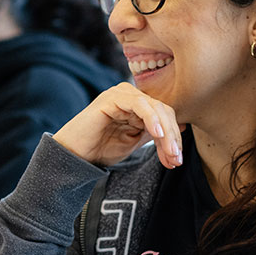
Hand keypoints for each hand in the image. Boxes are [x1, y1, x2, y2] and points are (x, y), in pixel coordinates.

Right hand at [53, 82, 184, 168]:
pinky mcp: (113, 97)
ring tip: (170, 153)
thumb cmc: (101, 149)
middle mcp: (131, 95)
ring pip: (155, 108)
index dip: (174, 137)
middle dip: (173, 137)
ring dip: (166, 133)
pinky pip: (140, 105)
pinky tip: (158, 135)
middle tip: (176, 159)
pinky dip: (152, 120)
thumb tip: (181, 129)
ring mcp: (122, 94)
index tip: (176, 160)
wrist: (75, 156)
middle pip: (163, 111)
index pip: (165, 115)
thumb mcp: (134, 142)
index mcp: (138, 104)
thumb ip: (154, 134)